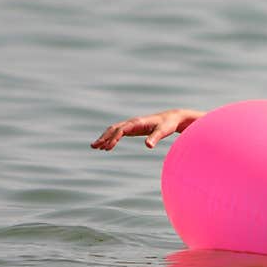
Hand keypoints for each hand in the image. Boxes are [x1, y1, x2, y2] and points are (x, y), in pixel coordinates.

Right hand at [90, 109, 204, 150]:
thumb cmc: (168, 125)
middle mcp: (132, 122)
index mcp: (137, 122)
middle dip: (104, 137)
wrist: (172, 118)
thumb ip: (155, 138)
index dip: (114, 137)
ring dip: (105, 138)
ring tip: (95, 147)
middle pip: (114, 129)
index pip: (122, 129)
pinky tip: (107, 147)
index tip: (108, 147)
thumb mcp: (163, 131)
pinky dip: (111, 138)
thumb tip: (148, 146)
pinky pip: (119, 133)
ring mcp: (132, 125)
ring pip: (114, 130)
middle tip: (94, 147)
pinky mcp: (133, 128)